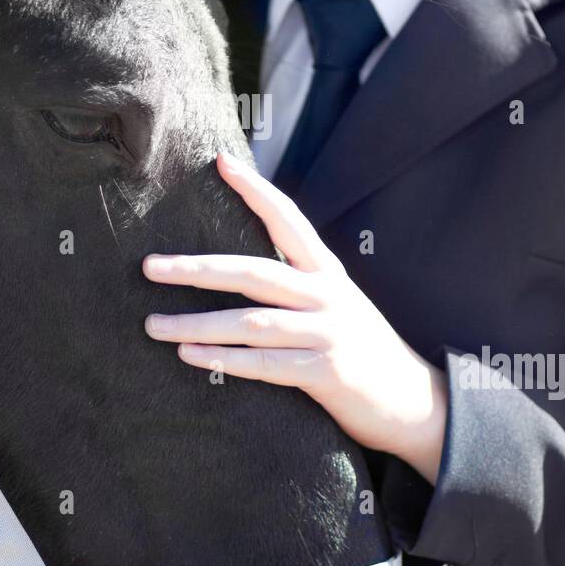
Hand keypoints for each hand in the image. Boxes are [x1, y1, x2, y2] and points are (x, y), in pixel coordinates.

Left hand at [143, 151, 446, 483]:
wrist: (415, 404)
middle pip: (253, 272)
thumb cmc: (363, 351)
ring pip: (250, 323)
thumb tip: (240, 266)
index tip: (221, 161)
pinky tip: (190, 355)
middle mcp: (328, 295)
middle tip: (149, 266)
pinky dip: (223, 360)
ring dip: (196, 323)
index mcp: (328, 271)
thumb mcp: (338, 304)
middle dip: (196, 269)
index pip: (288, 219)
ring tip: (153, 324)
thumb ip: (298, 283)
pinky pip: (264, 365)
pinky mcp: (326, 374)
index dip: (255, 190)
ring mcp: (328, 334)